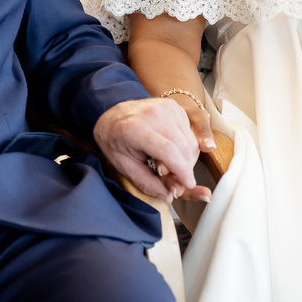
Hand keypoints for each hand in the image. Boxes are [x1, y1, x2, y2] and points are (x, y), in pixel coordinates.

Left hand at [93, 98, 211, 203]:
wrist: (111, 115)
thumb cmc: (115, 141)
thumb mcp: (123, 166)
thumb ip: (147, 182)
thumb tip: (169, 195)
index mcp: (136, 129)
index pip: (168, 151)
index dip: (182, 171)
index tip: (188, 184)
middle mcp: (153, 114)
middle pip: (183, 147)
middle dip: (185, 168)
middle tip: (176, 181)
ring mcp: (165, 107)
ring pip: (190, 140)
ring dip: (187, 159)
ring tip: (170, 166)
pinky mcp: (173, 106)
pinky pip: (189, 132)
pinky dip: (185, 146)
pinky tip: (172, 151)